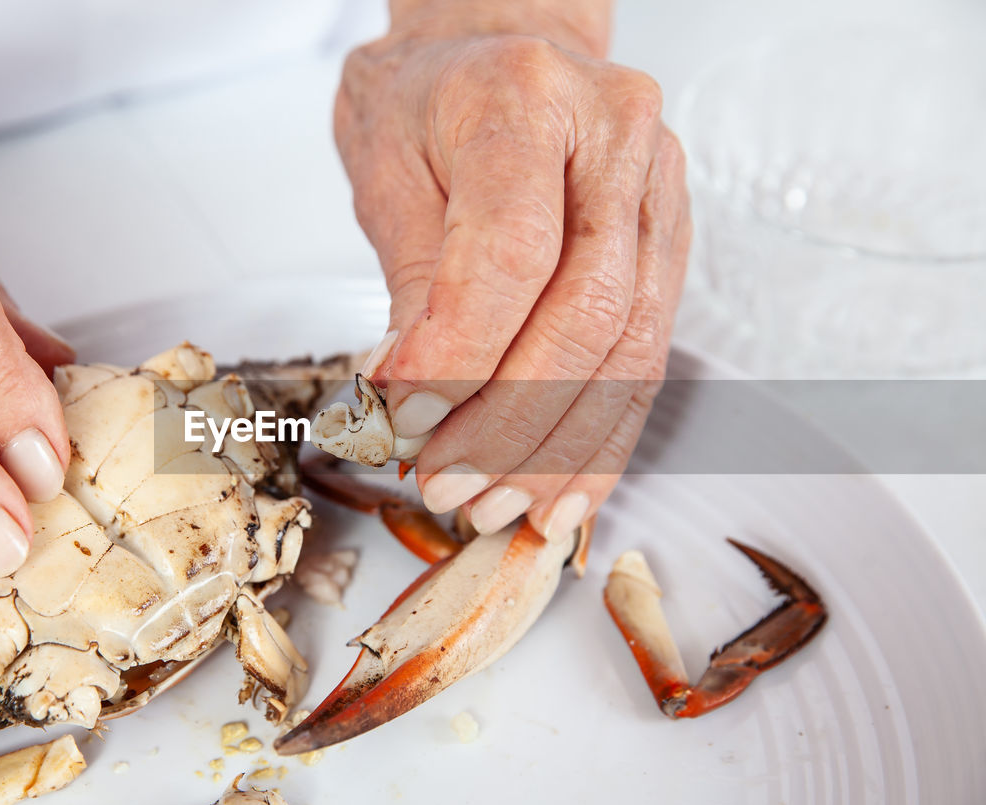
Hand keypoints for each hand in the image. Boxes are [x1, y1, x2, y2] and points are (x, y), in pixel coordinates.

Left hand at [337, 4, 689, 540]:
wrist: (500, 47)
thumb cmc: (431, 98)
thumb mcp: (386, 167)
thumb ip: (409, 283)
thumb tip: (409, 396)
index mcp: (527, 101)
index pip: (510, 254)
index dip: (460, 355)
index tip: (404, 418)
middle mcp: (614, 138)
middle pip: (586, 313)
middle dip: (509, 423)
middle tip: (446, 482)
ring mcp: (657, 190)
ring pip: (630, 349)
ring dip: (559, 449)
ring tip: (498, 507)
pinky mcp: (668, 242)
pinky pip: (648, 356)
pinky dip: (602, 436)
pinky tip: (564, 490)